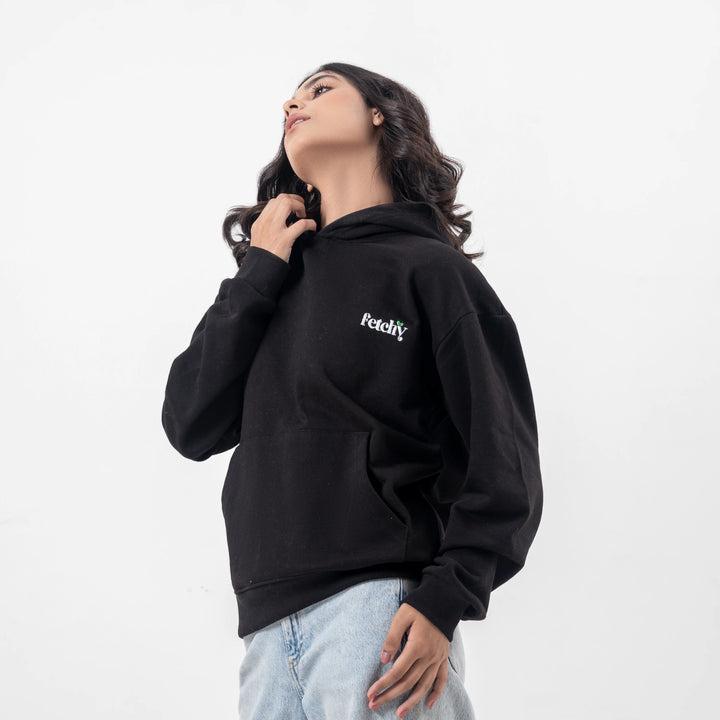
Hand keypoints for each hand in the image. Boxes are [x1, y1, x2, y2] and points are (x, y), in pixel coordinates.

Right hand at [249, 193, 315, 262]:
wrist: (260, 271)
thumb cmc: (263, 257)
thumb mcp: (259, 238)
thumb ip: (267, 227)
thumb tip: (280, 222)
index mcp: (260, 222)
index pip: (273, 201)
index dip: (286, 201)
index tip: (293, 208)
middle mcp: (266, 222)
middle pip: (281, 199)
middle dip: (295, 200)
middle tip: (302, 209)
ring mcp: (274, 230)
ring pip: (288, 204)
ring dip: (300, 206)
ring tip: (304, 215)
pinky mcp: (284, 239)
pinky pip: (301, 224)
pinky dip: (310, 223)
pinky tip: (312, 227)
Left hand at [367, 603, 449, 717]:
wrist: (442, 600)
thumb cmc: (418, 607)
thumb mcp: (401, 617)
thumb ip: (392, 638)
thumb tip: (383, 660)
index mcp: (417, 646)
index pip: (397, 671)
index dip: (383, 684)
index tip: (370, 693)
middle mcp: (429, 656)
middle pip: (408, 682)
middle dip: (390, 695)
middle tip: (374, 705)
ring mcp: (438, 658)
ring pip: (424, 685)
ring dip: (411, 701)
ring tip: (399, 713)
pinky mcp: (443, 657)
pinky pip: (441, 679)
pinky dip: (436, 693)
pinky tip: (429, 704)